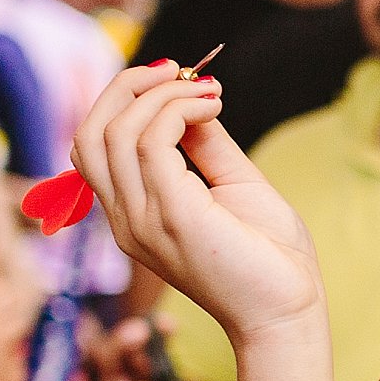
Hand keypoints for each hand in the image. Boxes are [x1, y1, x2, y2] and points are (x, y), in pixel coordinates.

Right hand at [76, 63, 320, 346]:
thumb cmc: (269, 256)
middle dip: (128, 86)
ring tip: (207, 92)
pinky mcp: (172, 217)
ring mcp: (142, 222)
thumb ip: (204, 145)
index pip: (93, 146)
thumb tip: (190, 97)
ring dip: (162, 94)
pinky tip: (212, 107)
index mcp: (132, 215)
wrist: (288, 311)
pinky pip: (152, 142)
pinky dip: (179, 110)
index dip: (123, 100)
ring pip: (117, 131)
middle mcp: (125, 221)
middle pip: (90, 133)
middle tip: (179, 68)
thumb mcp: (233, 184)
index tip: (174, 76)